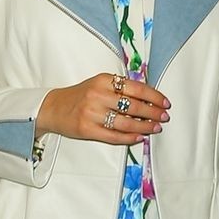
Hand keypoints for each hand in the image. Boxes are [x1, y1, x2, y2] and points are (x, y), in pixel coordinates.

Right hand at [36, 72, 169, 144]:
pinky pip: (114, 136)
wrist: (53, 108)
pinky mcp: (87, 129)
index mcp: (103, 80)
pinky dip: (130, 138)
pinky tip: (140, 137)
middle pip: (134, 106)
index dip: (154, 96)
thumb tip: (149, 100)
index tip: (165, 103)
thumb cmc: (81, 96)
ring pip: (126, 123)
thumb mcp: (99, 84)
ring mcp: (92, 113)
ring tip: (155, 128)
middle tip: (164, 117)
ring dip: (145, 127)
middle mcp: (98, 95)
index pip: (136, 88)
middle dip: (153, 113)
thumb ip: (120, 89)